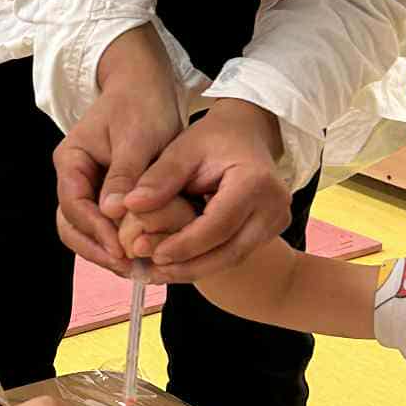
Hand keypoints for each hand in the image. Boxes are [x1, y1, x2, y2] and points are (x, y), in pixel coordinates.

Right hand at [53, 26, 183, 272]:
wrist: (146, 85)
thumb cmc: (141, 103)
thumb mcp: (137, 137)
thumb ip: (124, 175)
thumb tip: (111, 212)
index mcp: (71, 161)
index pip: (74, 205)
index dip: (96, 231)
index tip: (122, 250)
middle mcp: (74, 178)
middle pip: (72, 225)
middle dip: (97, 249)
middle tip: (128, 268)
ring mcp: (89, 188)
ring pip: (86, 230)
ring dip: (107, 251)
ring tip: (137, 269)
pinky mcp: (107, 195)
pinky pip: (106, 225)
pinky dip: (120, 241)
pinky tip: (143, 254)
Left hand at [120, 100, 292, 282]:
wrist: (246, 134)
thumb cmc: (213, 139)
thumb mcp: (183, 150)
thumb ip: (159, 178)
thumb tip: (130, 206)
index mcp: (255, 182)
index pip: (218, 225)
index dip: (185, 244)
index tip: (153, 254)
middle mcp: (274, 206)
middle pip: (229, 251)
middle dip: (187, 265)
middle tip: (150, 271)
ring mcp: (276, 221)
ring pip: (232, 258)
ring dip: (193, 269)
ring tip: (156, 272)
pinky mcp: (270, 231)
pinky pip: (234, 253)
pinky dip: (204, 261)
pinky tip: (175, 264)